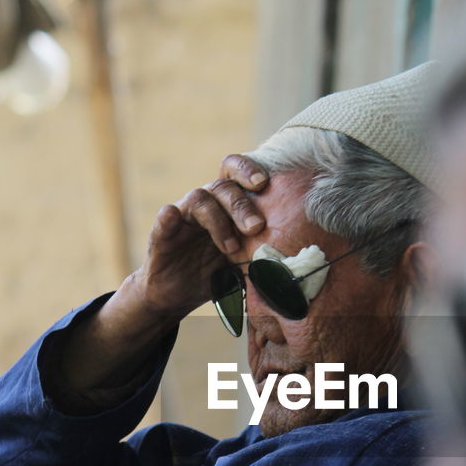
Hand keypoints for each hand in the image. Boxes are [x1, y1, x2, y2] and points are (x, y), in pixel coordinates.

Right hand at [55, 155, 269, 398]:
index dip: (249, 170)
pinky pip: (164, 219)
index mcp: (227, 205)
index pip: (237, 175)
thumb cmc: (217, 273)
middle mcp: (206, 203)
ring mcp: (183, 217)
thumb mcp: (245, 264)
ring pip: (198, 199)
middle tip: (257, 227)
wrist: (178, 294)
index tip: (266, 183)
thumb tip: (303, 263)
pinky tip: (171, 216)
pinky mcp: (162, 235)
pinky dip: (168, 217)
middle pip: (224, 187)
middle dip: (242, 205)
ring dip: (218, 220)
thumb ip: (265, 256)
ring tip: (231, 247)